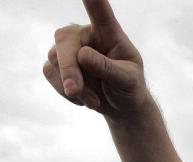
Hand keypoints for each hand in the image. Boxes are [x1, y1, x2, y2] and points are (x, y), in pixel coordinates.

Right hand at [43, 0, 148, 116]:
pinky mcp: (57, 63)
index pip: (100, 11)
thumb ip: (109, 68)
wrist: (121, 105)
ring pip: (54, 59)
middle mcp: (85, 34)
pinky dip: (65, 91)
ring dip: (72, 86)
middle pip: (65, 41)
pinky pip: (49, 73)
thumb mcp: (128, 80)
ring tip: (94, 100)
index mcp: (109, 32)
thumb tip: (83, 55)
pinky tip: (83, 98)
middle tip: (76, 91)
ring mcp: (69, 48)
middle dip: (69, 69)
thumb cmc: (129, 87)